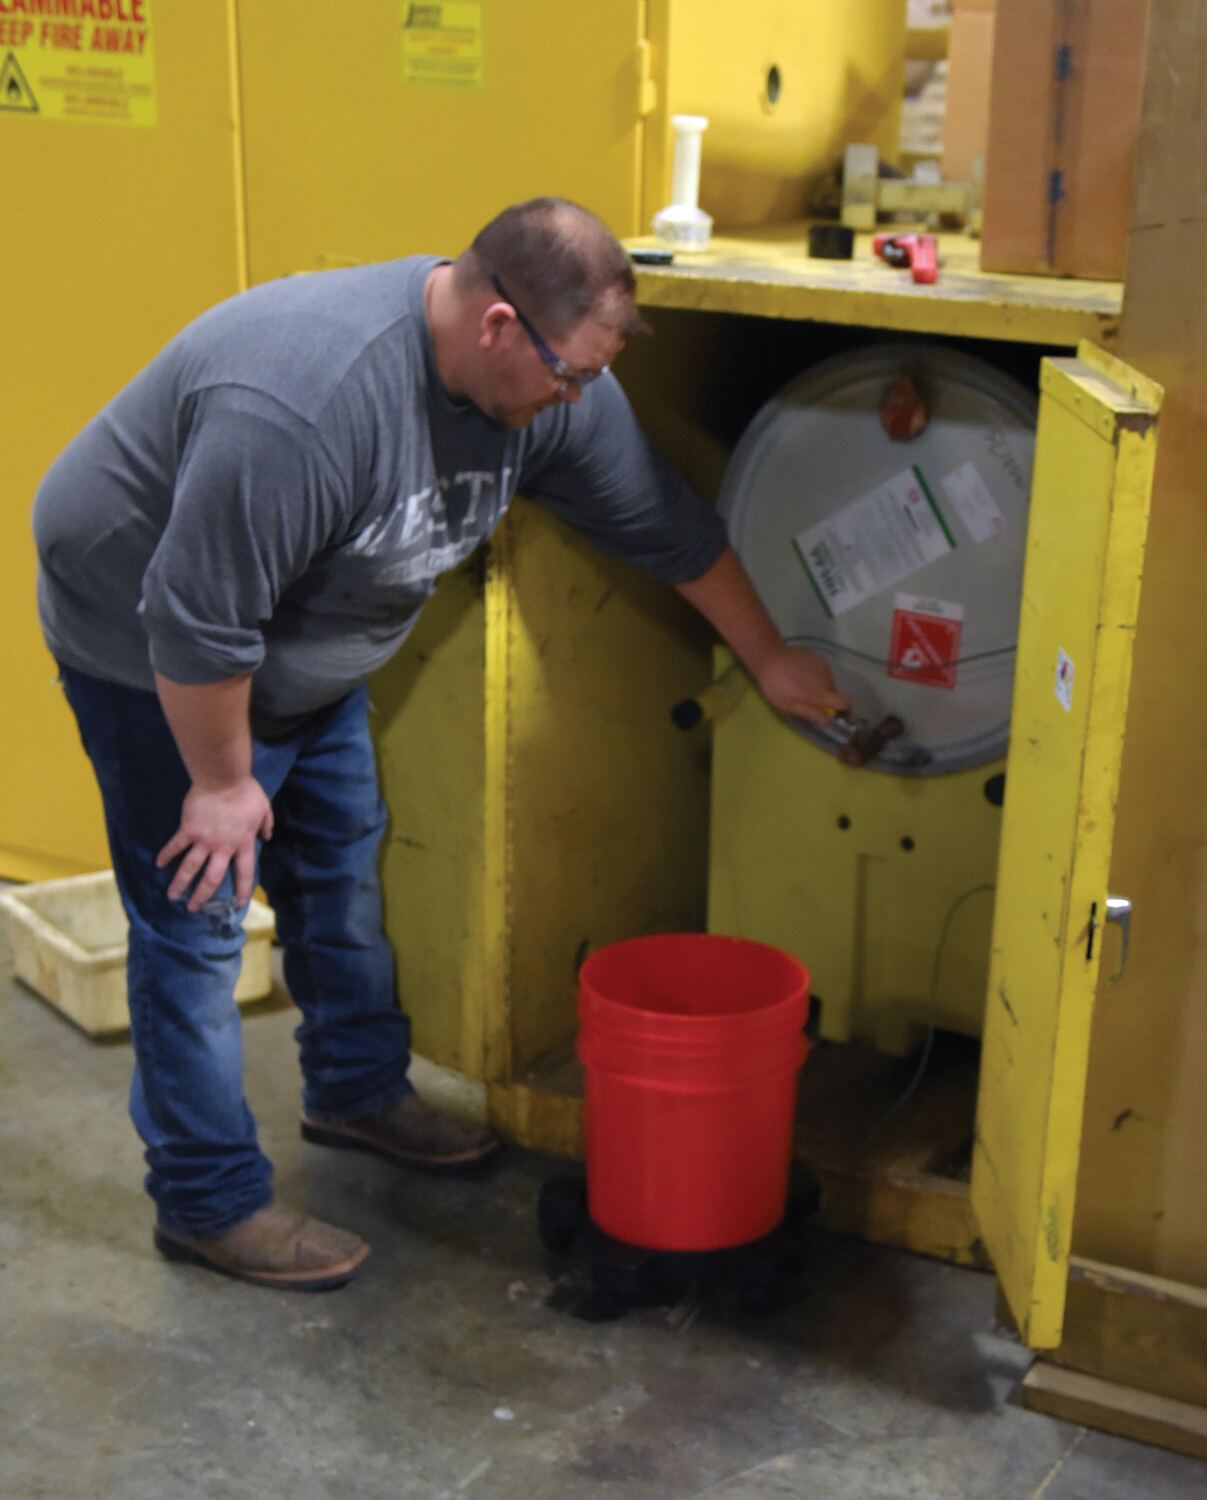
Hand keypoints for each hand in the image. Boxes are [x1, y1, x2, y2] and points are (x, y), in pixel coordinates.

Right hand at [156, 776, 273, 911]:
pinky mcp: (188, 830)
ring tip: (172, 897)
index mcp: (242, 844)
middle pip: (212, 878)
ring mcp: (204, 840)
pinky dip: (166, 855)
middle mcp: (223, 848)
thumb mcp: (264, 808)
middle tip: (193, 908)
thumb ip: (266, 824)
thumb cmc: (246, 792)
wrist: (223, 779)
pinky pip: (175, 846)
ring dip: (180, 884)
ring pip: (190, 868)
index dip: (243, 889)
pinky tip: (158, 864)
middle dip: (202, 895)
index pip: (244, 872)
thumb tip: (267, 837)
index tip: (238, 903)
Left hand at [755, 645, 850, 725]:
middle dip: (824, 697)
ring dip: (819, 685)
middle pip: (834, 692)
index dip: (843, 708)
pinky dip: (816, 675)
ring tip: (801, 683)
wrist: (770, 656)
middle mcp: (826, 678)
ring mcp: (823, 666)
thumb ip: (810, 713)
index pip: (845, 702)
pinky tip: (801, 673)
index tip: (833, 710)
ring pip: (828, 681)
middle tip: (806, 697)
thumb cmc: (776, 685)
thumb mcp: (788, 705)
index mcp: (820, 693)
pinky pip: (823, 671)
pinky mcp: (819, 657)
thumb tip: (827, 721)